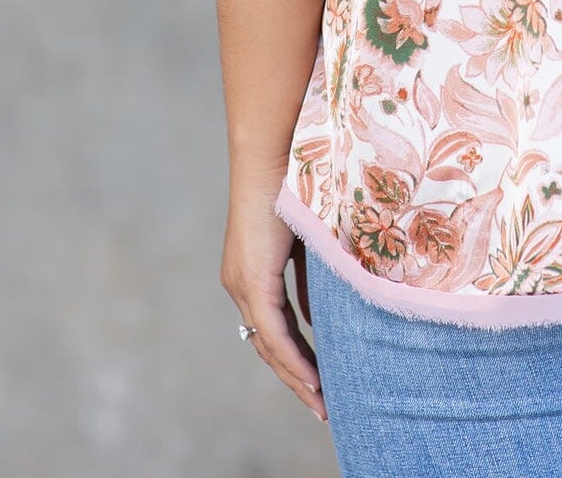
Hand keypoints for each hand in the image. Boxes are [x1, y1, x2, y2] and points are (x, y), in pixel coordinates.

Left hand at [221, 170, 326, 421]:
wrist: (273, 155)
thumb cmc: (294, 184)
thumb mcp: (306, 240)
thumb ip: (311, 278)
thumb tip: (319, 315)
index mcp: (249, 274)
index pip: (272, 330)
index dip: (294, 359)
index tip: (317, 383)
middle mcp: (240, 285)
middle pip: (268, 347)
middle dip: (296, 379)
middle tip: (321, 406)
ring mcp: (243, 284)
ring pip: (269, 346)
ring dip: (296, 376)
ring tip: (321, 403)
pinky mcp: (253, 279)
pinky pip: (273, 332)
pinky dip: (293, 358)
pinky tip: (312, 379)